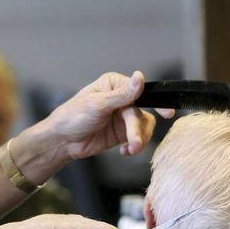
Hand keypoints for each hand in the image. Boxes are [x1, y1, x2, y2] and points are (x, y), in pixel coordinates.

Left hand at [45, 71, 173, 159]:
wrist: (62, 142)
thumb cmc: (72, 117)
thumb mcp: (97, 104)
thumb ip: (122, 94)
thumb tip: (140, 77)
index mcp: (114, 84)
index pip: (140, 91)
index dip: (155, 102)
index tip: (167, 113)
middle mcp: (121, 98)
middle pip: (142, 112)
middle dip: (138, 130)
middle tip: (135, 143)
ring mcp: (122, 116)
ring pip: (143, 126)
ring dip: (138, 140)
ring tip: (129, 150)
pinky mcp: (122, 132)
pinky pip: (137, 138)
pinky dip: (134, 146)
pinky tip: (124, 151)